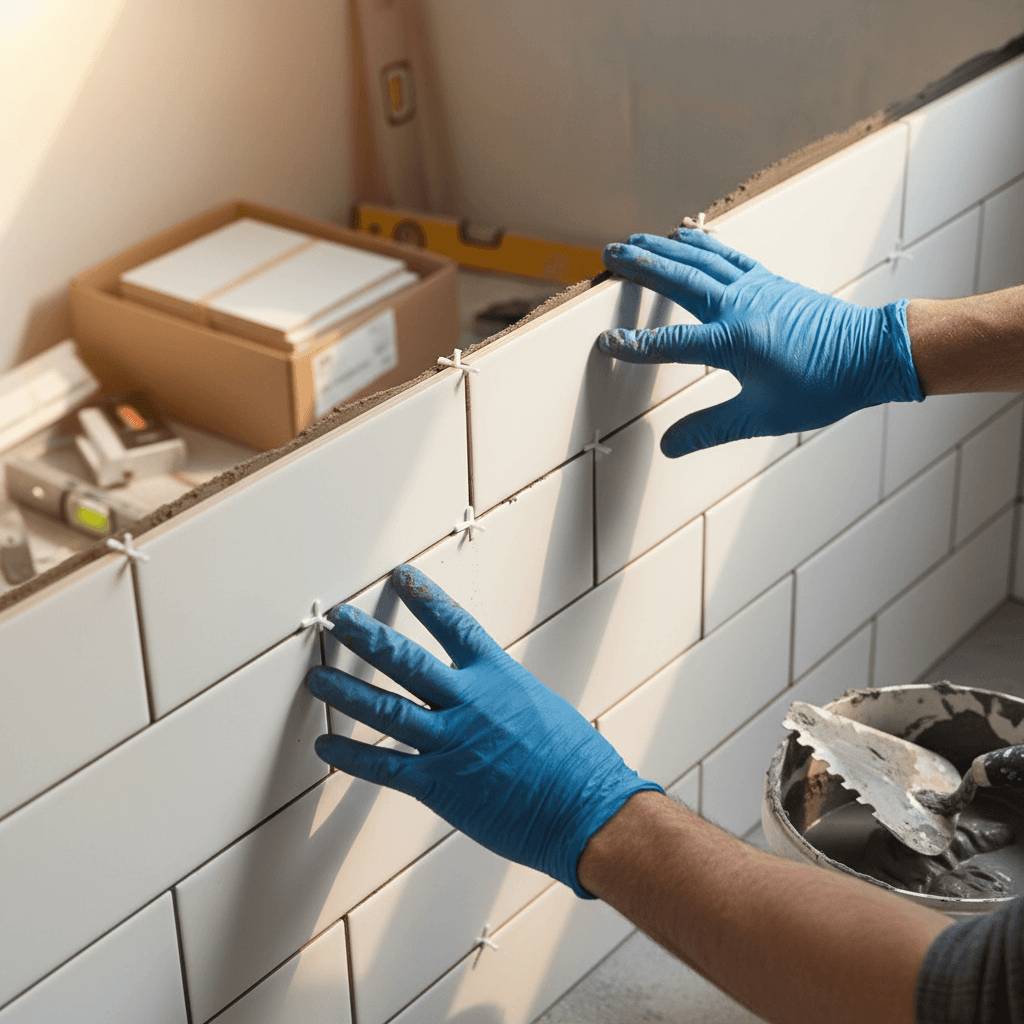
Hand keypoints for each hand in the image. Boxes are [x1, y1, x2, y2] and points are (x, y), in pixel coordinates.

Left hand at [305, 565, 660, 896]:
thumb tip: (484, 696)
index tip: (400, 577)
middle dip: (368, 638)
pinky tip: (328, 748)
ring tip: (319, 679)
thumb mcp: (540, 709)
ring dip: (346, 693)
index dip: (424, 597)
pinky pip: (385, 767)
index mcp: (498, 677)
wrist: (586, 810)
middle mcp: (469, 702)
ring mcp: (451, 742)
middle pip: (405, 661)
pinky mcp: (440, 785)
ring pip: (386, 710)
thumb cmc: (576, 764)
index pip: (453, 623)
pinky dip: (352, 758)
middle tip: (340, 621)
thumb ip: (502, 697)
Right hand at [599, 231, 923, 457]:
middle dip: (641, 267)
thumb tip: (668, 445)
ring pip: (700, 260)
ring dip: (665, 248)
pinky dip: (703, 244)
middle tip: (610, 255)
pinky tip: (686, 238)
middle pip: (679, 280)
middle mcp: (740, 307)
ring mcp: (755, 288)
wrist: (871, 354)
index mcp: (735, 342)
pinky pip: (727, 256)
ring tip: (637, 240)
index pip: (671, 343)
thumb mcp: (761, 417)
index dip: (635, 344)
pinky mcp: (768, 282)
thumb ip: (709, 429)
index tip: (607, 342)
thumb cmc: (823, 386)